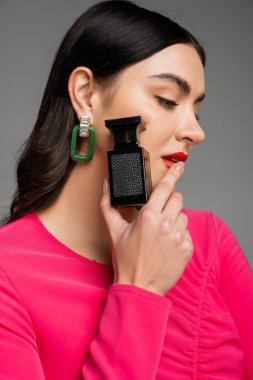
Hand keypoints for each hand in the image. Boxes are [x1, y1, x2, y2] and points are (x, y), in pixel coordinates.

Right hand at [99, 161, 193, 295]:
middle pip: (178, 199)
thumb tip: (106, 186)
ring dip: (174, 219)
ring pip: (183, 215)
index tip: (180, 166)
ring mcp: (179, 236)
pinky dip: (179, 234)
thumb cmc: (127, 260)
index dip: (174, 174)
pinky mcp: (187, 248)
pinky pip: (187, 232)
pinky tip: (167, 244)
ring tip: (161, 232)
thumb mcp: (114, 231)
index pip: (166, 188)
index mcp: (149, 216)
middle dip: (170, 201)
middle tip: (160, 212)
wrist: (140, 287)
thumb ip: (108, 205)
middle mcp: (166, 224)